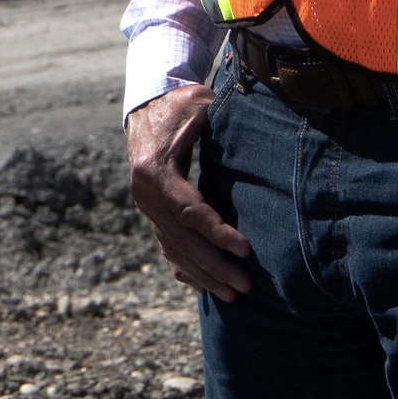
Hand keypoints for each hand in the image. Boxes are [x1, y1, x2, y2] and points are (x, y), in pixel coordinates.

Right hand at [127, 83, 253, 298]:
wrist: (145, 109)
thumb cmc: (177, 106)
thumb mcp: (196, 104)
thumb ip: (216, 117)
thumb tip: (252, 122)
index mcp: (156, 171)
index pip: (189, 211)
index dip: (217, 232)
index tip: (245, 249)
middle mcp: (146, 196)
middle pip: (182, 241)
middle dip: (214, 266)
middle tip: (244, 286)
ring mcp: (146, 209)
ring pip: (175, 250)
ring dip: (204, 275)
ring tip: (233, 294)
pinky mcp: (152, 215)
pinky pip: (168, 248)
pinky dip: (186, 270)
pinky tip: (204, 287)